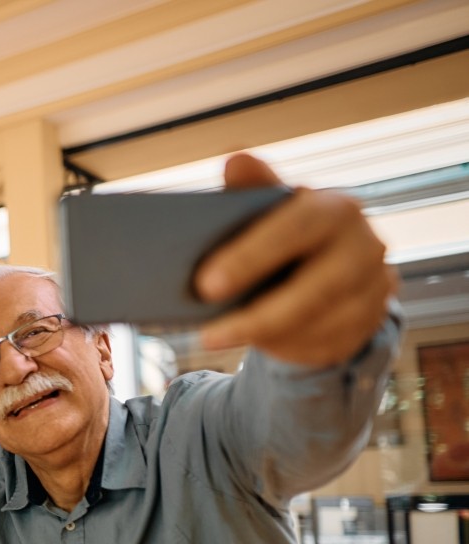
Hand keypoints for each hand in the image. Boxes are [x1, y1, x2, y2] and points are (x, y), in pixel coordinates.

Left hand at [195, 153, 394, 366]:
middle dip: (258, 314)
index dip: (251, 257)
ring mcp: (374, 286)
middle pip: (315, 288)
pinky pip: (327, 344)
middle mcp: (365, 246)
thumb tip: (236, 159)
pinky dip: (286, 348)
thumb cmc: (286, 232)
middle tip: (207, 333)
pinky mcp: (370, 321)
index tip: (205, 285)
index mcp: (336, 208)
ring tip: (217, 338)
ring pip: (319, 323)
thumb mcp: (269, 209)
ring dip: (265, 336)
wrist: (330, 265)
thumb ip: (252, 189)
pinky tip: (253, 345)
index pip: (298, 228)